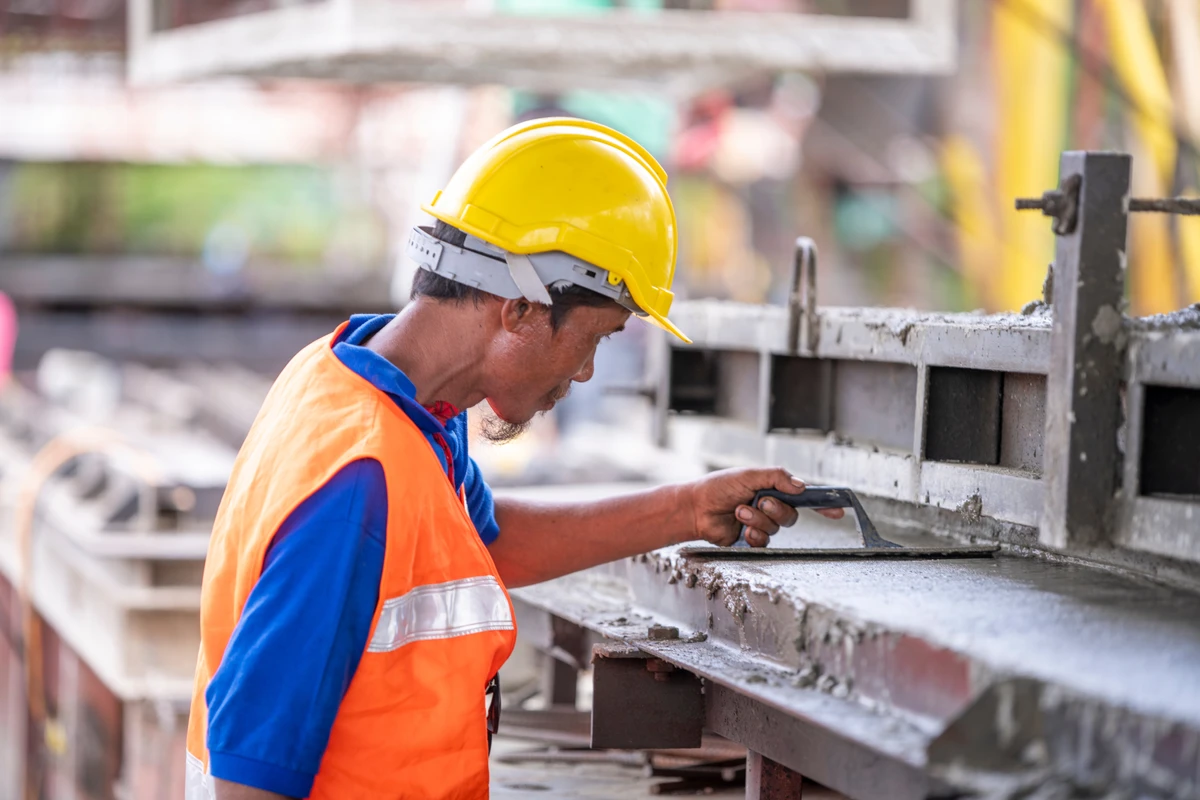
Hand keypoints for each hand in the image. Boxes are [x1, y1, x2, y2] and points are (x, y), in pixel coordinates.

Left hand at [687, 468, 844, 546]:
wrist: (696, 508)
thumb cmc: (718, 487)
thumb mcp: (748, 475)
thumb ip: (776, 477)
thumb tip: (801, 486)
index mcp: (772, 489)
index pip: (803, 496)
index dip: (822, 503)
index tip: (840, 509)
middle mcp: (770, 507)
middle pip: (791, 515)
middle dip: (776, 509)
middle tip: (759, 501)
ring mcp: (761, 524)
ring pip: (776, 528)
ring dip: (758, 519)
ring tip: (739, 511)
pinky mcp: (751, 540)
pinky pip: (764, 542)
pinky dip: (753, 534)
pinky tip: (740, 528)